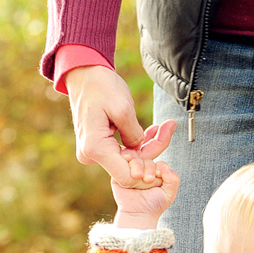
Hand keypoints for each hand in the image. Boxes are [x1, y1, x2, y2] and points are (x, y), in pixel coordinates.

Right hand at [66, 65, 176, 184]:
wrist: (84, 74)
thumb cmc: (101, 86)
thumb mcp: (123, 109)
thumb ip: (134, 135)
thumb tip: (140, 150)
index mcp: (95, 148)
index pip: (127, 177)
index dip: (147, 172)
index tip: (163, 154)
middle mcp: (90, 155)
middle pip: (128, 169)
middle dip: (151, 154)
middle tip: (170, 128)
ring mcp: (92, 152)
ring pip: (127, 161)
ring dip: (146, 148)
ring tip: (165, 127)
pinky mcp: (97, 148)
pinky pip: (121, 152)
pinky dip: (136, 144)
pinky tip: (152, 131)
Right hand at [112, 160, 180, 229]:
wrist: (137, 213)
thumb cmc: (154, 205)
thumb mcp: (169, 194)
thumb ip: (173, 179)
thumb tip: (164, 165)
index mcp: (157, 175)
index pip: (159, 164)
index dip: (159, 169)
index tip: (157, 179)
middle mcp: (144, 171)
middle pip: (148, 160)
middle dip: (149, 168)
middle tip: (148, 180)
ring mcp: (132, 171)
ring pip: (136, 160)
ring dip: (138, 166)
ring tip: (137, 177)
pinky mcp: (120, 172)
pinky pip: (122, 161)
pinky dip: (125, 160)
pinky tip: (127, 164)